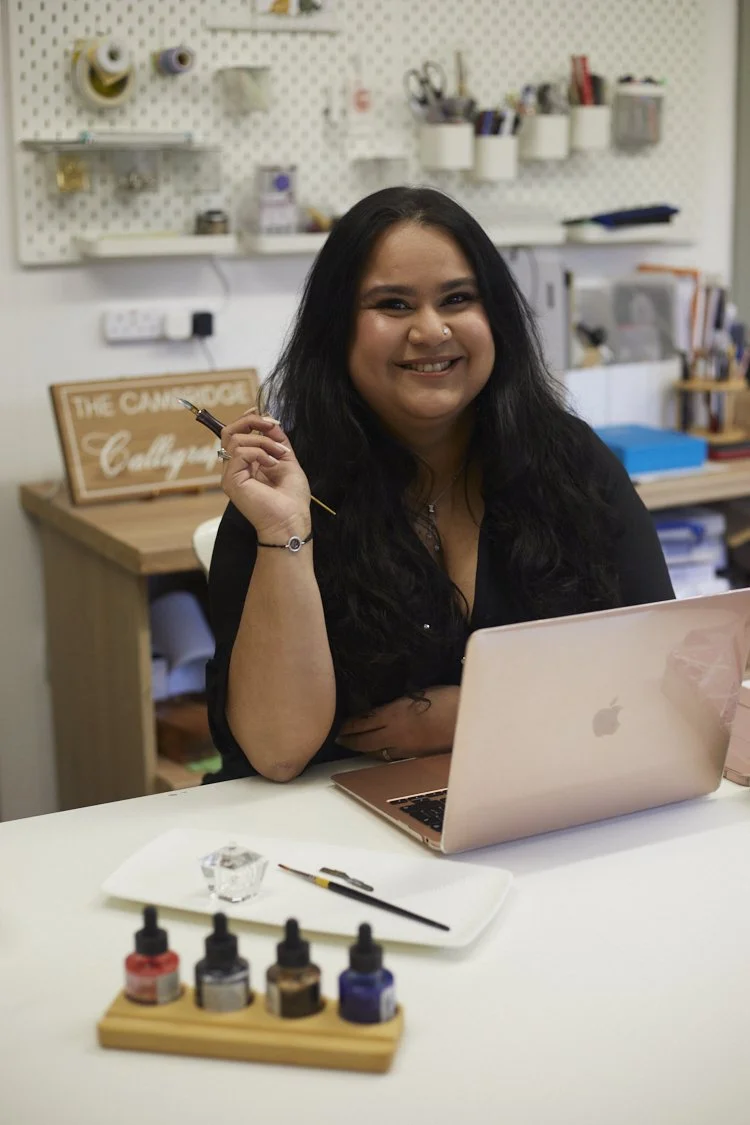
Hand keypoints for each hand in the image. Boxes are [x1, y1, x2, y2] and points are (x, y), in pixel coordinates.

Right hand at [220, 412, 311, 539]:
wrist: (291, 521)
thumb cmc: (291, 499)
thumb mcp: (287, 460)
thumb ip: (277, 440)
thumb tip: (270, 421)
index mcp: (247, 464)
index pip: (237, 434)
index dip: (248, 419)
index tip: (266, 416)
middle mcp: (235, 468)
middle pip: (228, 432)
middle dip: (251, 422)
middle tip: (271, 426)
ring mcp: (231, 475)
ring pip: (236, 439)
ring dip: (263, 441)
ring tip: (280, 455)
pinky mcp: (231, 481)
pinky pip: (240, 452)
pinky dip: (259, 453)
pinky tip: (272, 464)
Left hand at [337, 686, 458, 760]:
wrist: (470, 718)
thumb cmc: (448, 698)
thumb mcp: (418, 693)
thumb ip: (398, 702)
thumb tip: (384, 707)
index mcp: (393, 714)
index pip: (362, 722)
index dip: (347, 725)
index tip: (338, 724)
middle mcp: (395, 734)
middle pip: (364, 741)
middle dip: (349, 740)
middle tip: (338, 738)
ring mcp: (406, 748)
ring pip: (377, 752)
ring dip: (363, 749)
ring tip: (354, 745)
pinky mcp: (417, 755)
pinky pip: (393, 756)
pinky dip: (381, 753)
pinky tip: (379, 751)